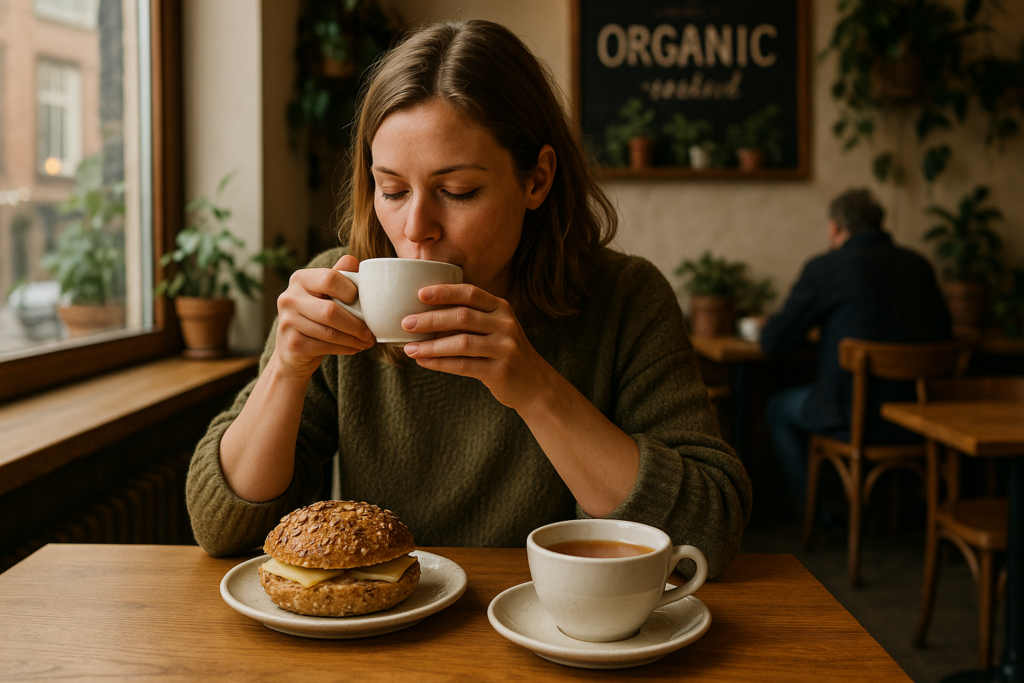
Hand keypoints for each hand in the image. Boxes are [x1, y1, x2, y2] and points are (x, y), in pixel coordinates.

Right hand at [273, 254, 373, 378]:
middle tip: (371, 332)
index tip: (365, 303)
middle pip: (330, 311)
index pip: (330, 278)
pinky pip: (324, 347)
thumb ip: (338, 276)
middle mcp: (289, 298)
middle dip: (356, 324)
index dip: (351, 291)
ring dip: (353, 339)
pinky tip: (354, 348)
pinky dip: (344, 349)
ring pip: (329, 332)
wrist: (292, 348)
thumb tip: (353, 260)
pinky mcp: (292, 344)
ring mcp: (287, 322)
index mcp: (300, 279)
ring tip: (367, 342)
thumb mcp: (325, 293)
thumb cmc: (315, 315)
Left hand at [400, 284, 553, 410]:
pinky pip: (464, 365)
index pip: (471, 293)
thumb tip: (424, 314)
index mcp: (501, 308)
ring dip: (431, 345)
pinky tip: (424, 362)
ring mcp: (505, 348)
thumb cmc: (504, 352)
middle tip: (406, 323)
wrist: (535, 384)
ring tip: (409, 348)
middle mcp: (505, 325)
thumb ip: (471, 318)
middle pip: (462, 316)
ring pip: (461, 343)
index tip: (420, 294)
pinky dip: (440, 363)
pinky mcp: (500, 371)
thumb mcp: (495, 328)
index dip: (445, 292)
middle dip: (431, 319)